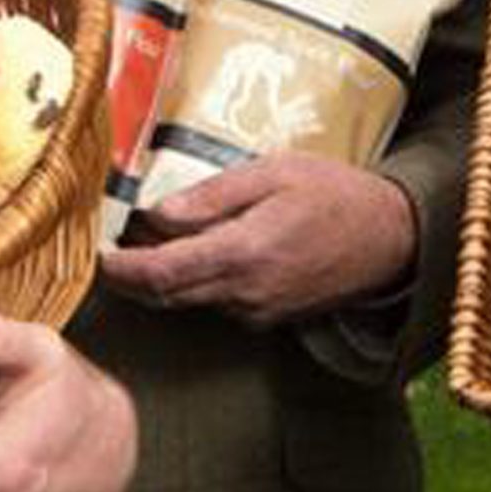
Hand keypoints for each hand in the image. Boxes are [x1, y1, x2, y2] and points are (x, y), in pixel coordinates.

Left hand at [99, 154, 416, 327]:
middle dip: (132, 278)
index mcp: (242, 254)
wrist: (392, 238)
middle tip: (110, 251)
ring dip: (163, 280)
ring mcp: (258, 312)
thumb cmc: (335, 194)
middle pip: (167, 296)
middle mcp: (245, 293)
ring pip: (190, 301)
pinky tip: (196, 254)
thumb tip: (157, 213)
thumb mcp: (273, 173)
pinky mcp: (269, 318)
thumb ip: (213, 196)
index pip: (161, 274)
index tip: (98, 255)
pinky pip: (218, 303)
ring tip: (148, 243)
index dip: (121, 270)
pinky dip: (196, 283)